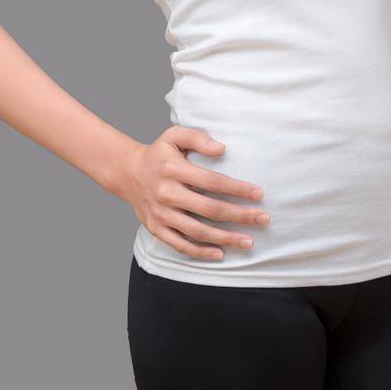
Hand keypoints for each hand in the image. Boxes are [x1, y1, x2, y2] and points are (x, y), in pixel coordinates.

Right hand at [114, 126, 269, 260]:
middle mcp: (166, 193)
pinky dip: (200, 252)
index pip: (212, 181)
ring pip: (198, 231)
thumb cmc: (159, 153)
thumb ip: (197, 138)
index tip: (259, 194)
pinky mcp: (155, 228)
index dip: (237, 189)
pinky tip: (221, 253)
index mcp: (173, 169)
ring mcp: (160, 214)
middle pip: (210, 209)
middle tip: (264, 219)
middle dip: (240, 216)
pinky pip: (180, 244)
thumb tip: (221, 148)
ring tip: (248, 241)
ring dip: (225, 238)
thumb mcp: (174, 136)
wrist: (127, 173)